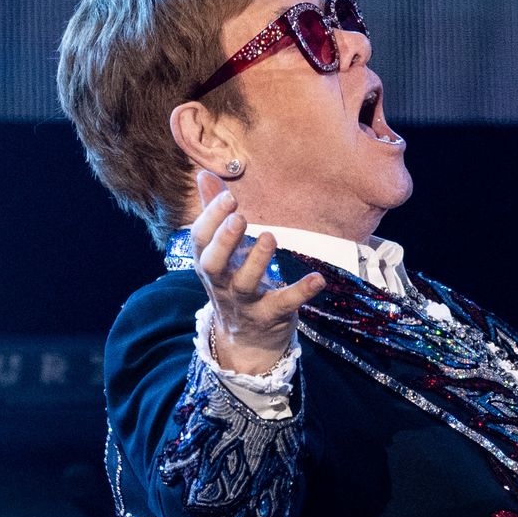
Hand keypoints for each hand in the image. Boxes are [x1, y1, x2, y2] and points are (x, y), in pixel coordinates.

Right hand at [189, 169, 323, 373]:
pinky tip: (318, 279)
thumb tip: (203, 174)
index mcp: (209, 264)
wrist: (247, 341)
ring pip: (244, 283)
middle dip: (224, 240)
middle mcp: (221, 284)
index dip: (211, 218)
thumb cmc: (234, 284)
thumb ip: (215, 215)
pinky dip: (301, 291)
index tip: (229, 196)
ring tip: (270, 236)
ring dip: (256, 260)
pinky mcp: (271, 316)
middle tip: (239, 217)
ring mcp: (245, 302)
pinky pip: (284, 303)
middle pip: (212, 263)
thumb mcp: (222, 252)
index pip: (199, 240)